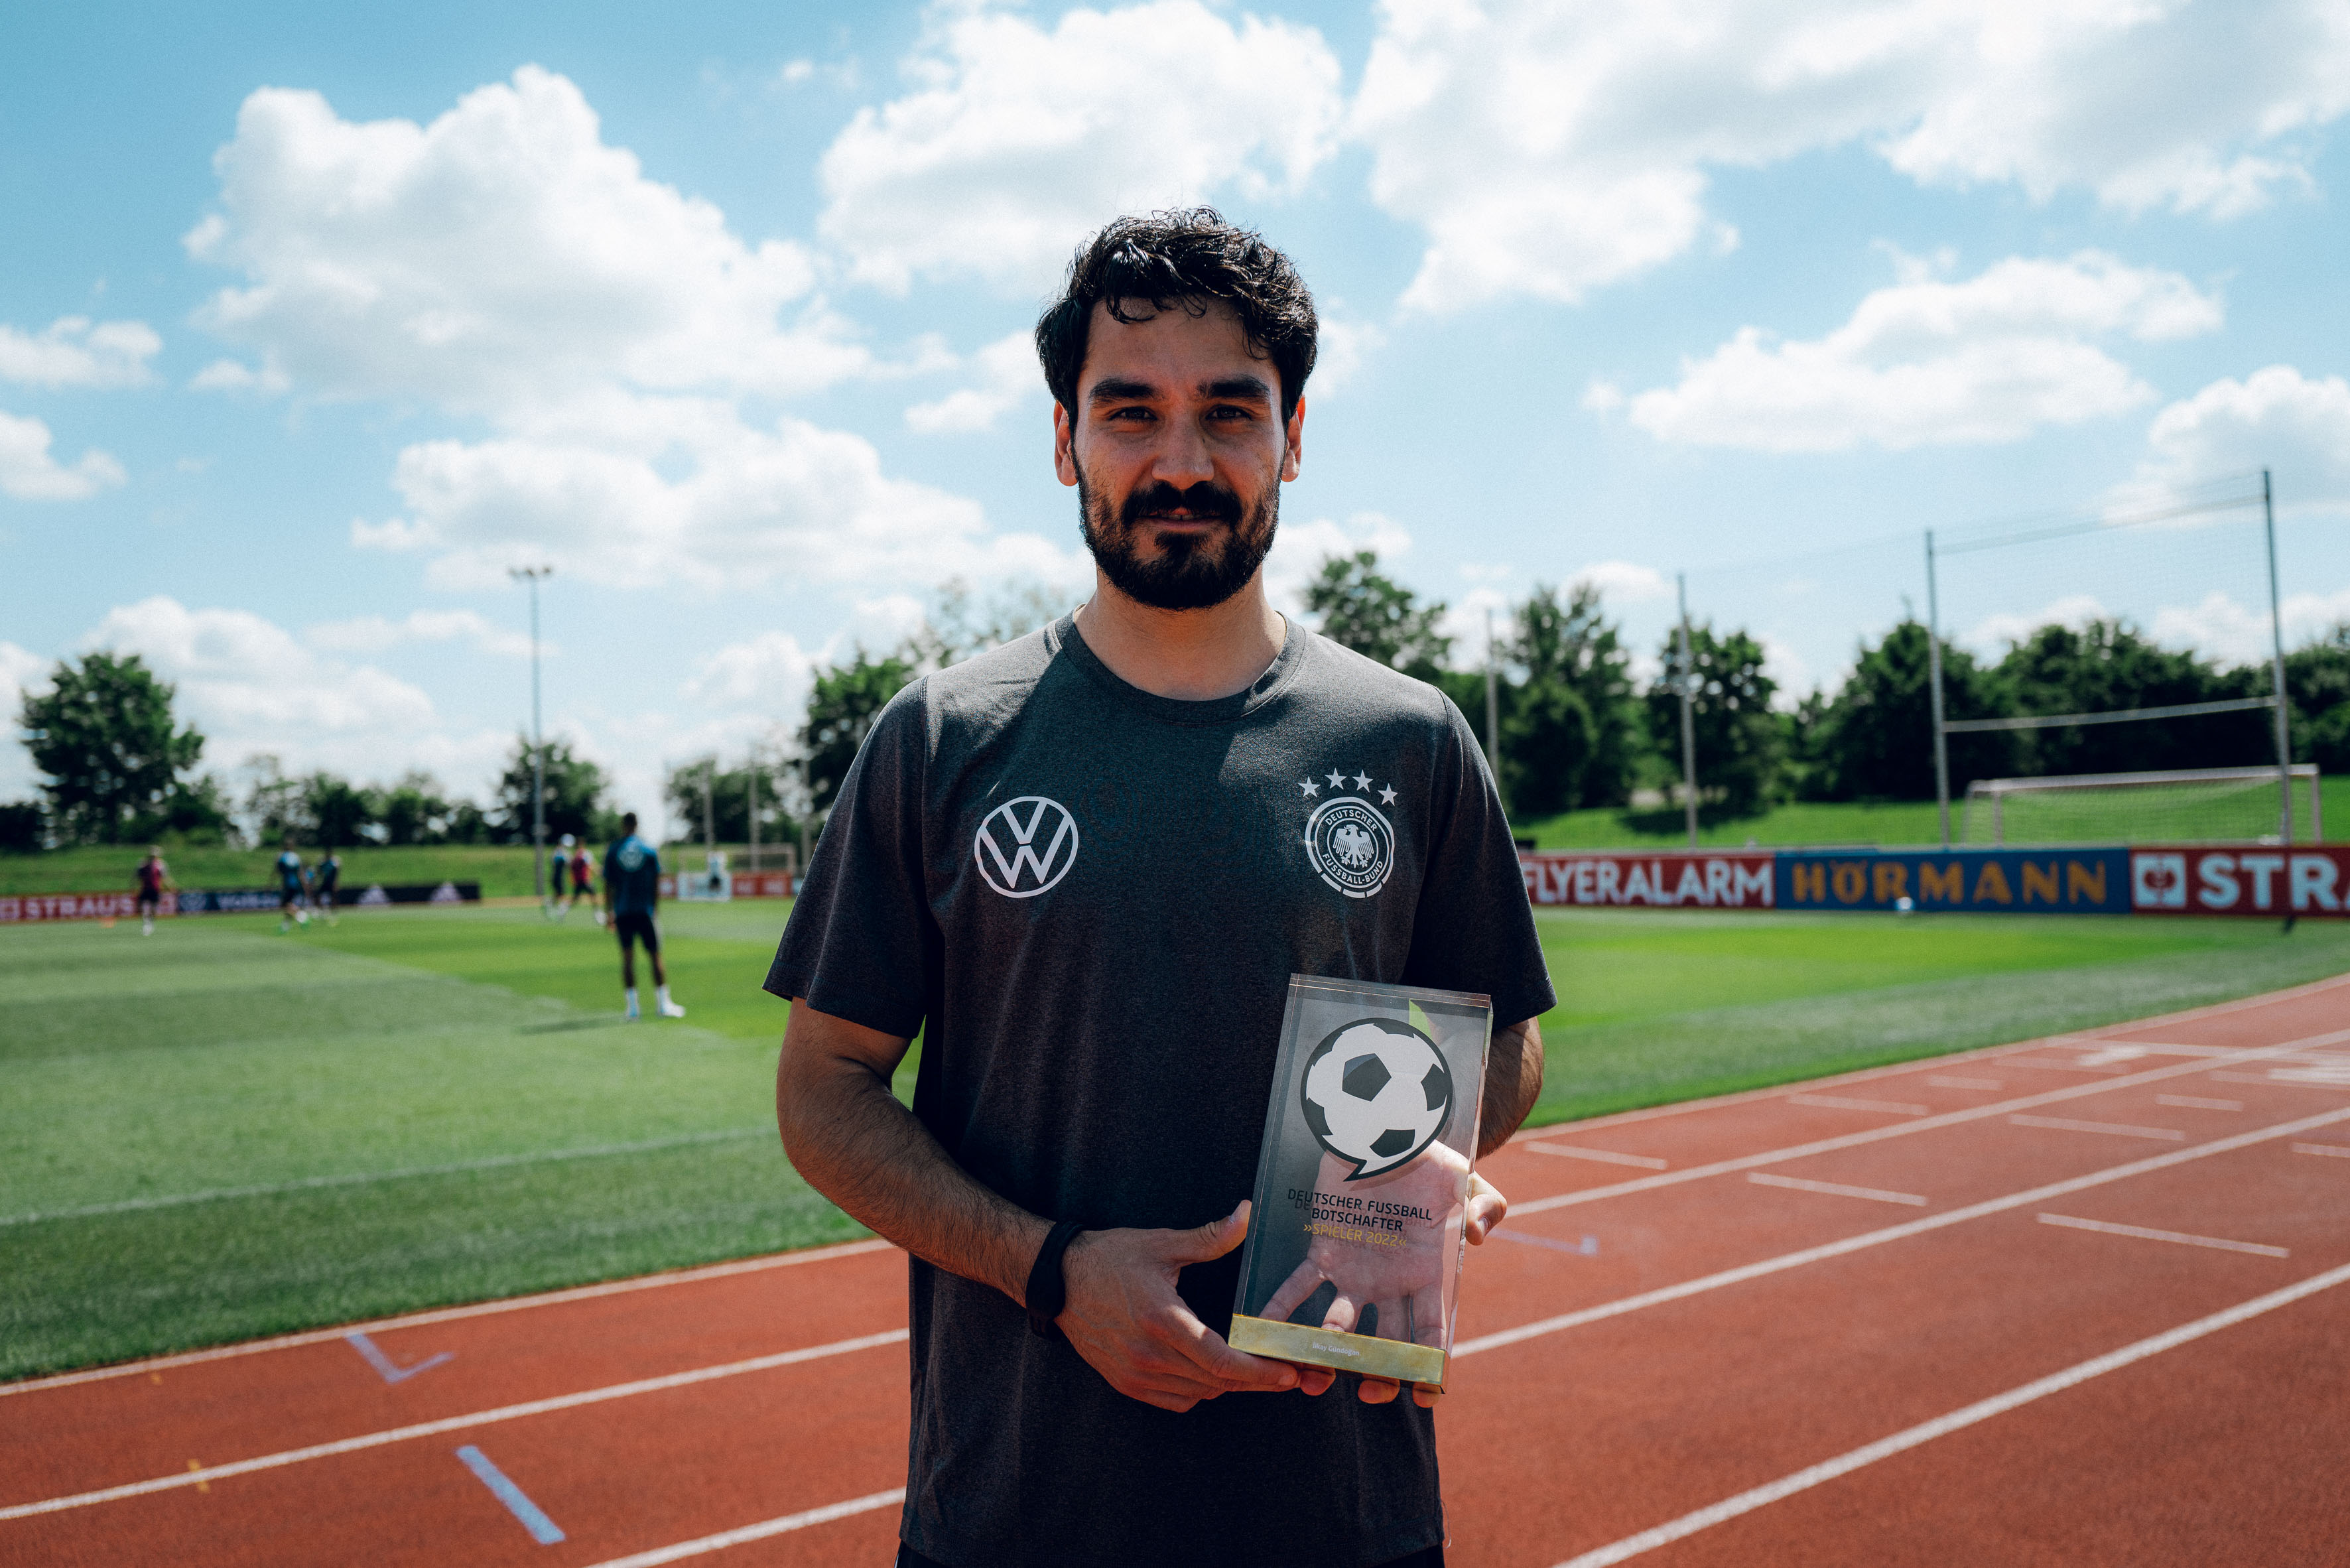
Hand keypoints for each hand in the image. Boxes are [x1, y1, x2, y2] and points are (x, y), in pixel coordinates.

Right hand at [1056, 1202, 1313, 1412]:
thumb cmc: (1111, 1257)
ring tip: (1252, 1370)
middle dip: (1254, 1380)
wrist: (1058, 1279)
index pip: (1220, 1361)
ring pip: (1198, 1394)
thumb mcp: (1162, 1244)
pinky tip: (1210, 1373)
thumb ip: (1210, 1237)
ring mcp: (1134, 1373)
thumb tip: (1247, 1214)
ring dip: (1227, 1385)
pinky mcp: (1124, 1382)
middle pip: (1216, 1383)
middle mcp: (1148, 1355)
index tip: (1288, 1373)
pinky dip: (1199, 1391)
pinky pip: (1175, 1400)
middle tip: (1284, 1372)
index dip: (1259, 1372)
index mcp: (1162, 1320)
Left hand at [1261, 1150, 1508, 1409]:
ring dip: (1326, 1352)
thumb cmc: (1430, 1161)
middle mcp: (1390, 1284)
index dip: (1432, 1367)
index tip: (1427, 1397)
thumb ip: (1485, 1205)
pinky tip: (1262, 1328)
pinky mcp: (1324, 1253)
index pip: (1433, 1332)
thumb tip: (1477, 1237)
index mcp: (1428, 1275)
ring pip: (1340, 1325)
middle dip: (1379, 1375)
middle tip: (1370, 1393)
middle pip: (1385, 1344)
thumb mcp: (1466, 1179)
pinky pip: (1299, 1286)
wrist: (1385, 1132)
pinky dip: (1280, 1308)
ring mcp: (1355, 1273)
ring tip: (1312, 1373)